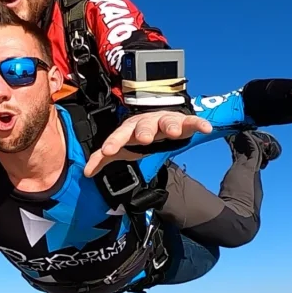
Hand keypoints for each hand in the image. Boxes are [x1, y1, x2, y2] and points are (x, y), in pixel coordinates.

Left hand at [83, 111, 212, 176]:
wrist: (159, 121)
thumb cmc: (137, 135)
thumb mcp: (122, 146)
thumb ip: (103, 159)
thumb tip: (87, 172)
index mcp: (129, 128)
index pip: (119, 135)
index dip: (113, 142)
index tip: (107, 151)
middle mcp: (147, 122)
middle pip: (143, 125)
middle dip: (143, 131)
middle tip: (144, 139)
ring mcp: (165, 120)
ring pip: (167, 120)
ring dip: (171, 126)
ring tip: (174, 133)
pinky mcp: (183, 121)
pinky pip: (191, 121)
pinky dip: (198, 123)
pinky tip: (204, 128)